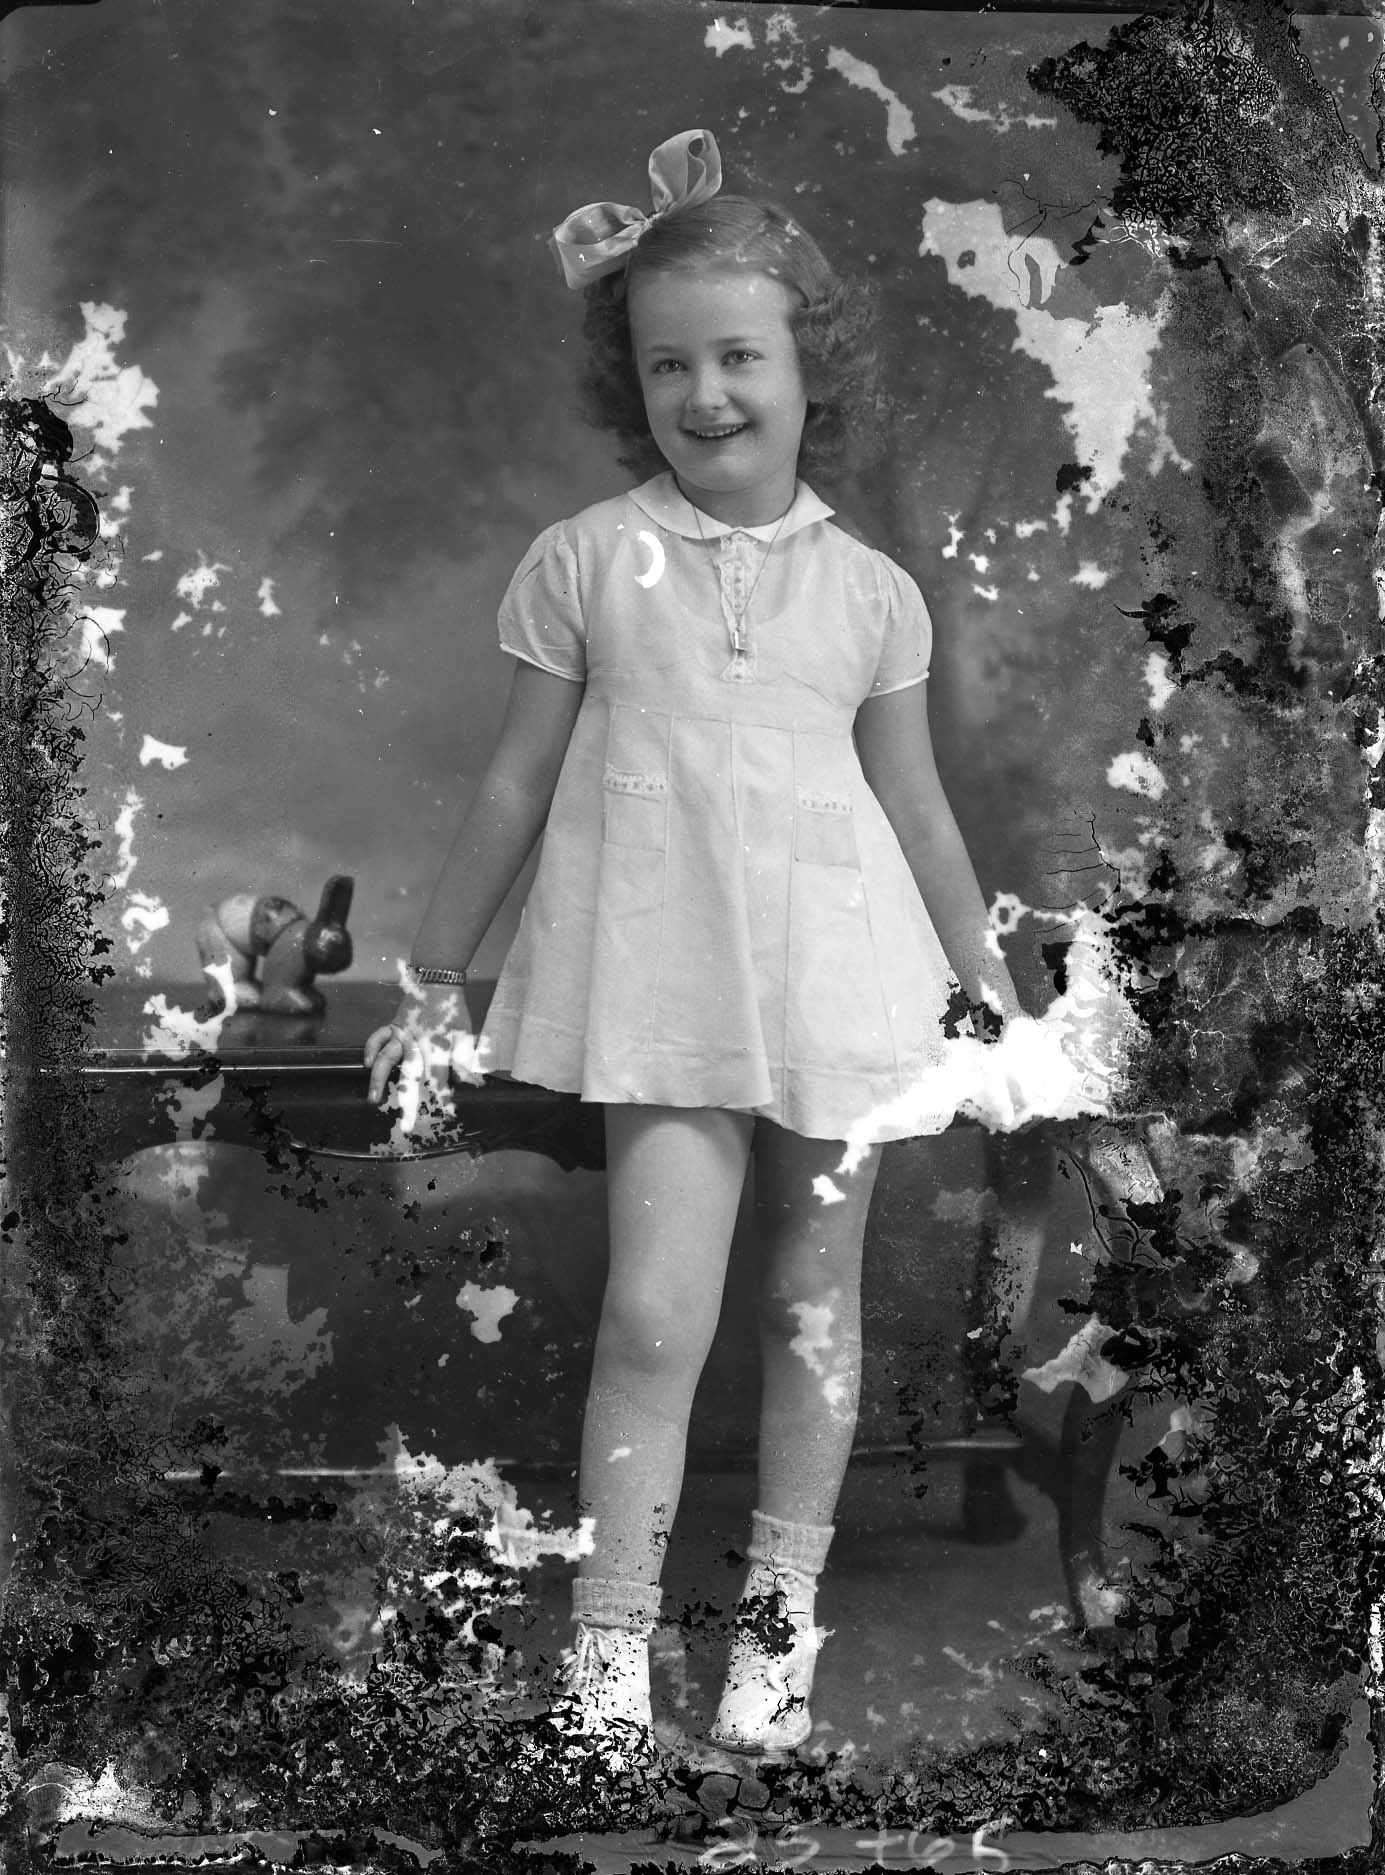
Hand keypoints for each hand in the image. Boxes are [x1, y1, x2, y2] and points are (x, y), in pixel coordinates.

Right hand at [363, 983, 483, 1110]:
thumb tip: (473, 1083)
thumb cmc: (453, 1010)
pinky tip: (367, 1063)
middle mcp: (417, 1043)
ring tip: (373, 1099)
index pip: (440, 1078)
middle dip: (409, 1103)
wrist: (438, 982)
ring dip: (379, 1080)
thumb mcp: (466, 1034)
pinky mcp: (393, 1026)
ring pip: (388, 1059)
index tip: (446, 1113)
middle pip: (411, 1077)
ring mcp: (402, 1035)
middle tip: (406, 1126)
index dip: (443, 1097)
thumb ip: (466, 1060)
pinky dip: (371, 1048)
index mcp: (438, 1047)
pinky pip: (377, 1037)